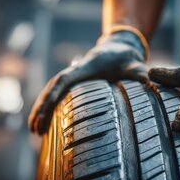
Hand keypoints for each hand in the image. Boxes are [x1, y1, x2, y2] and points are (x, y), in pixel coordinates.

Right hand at [28, 30, 148, 134]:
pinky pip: (54, 96)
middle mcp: (72, 73)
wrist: (119, 48)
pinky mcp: (71, 85)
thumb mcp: (133, 63)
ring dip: (40, 110)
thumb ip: (138, 71)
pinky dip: (46, 109)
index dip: (51, 97)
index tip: (44, 112)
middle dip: (40, 109)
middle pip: (50, 90)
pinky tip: (42, 125)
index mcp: (83, 69)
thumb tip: (147, 79)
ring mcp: (70, 79)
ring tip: (33, 131)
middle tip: (34, 130)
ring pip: (49, 94)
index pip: (62, 82)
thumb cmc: (125, 58)